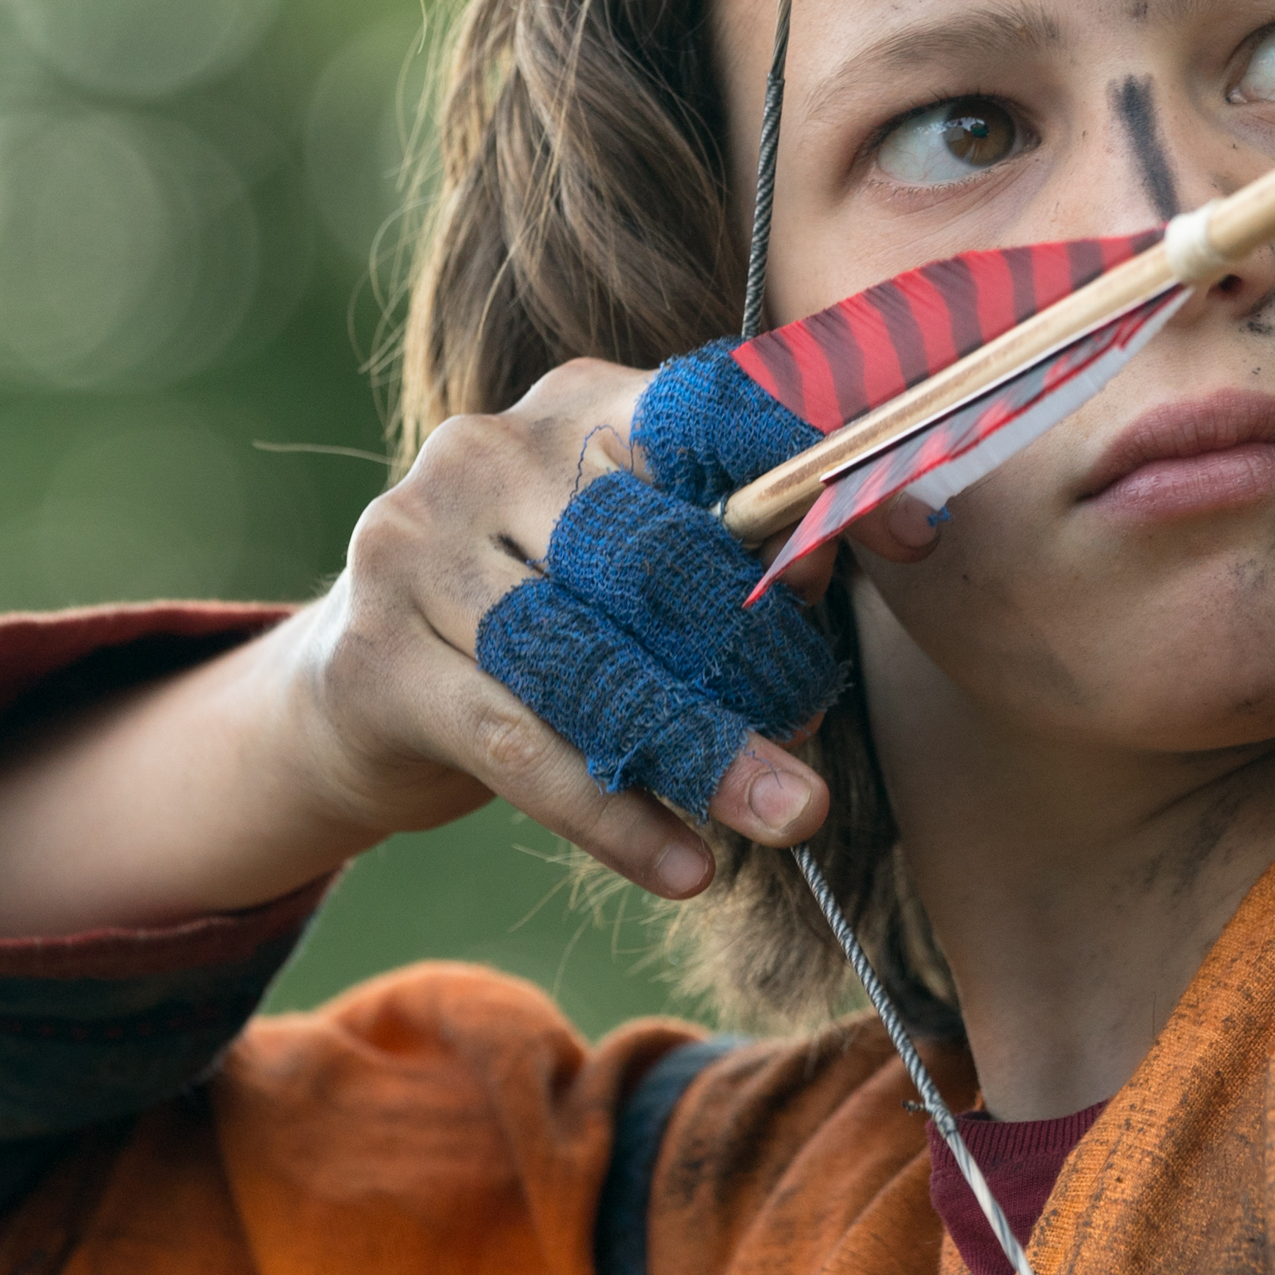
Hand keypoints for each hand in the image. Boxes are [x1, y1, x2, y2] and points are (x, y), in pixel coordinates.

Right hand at [284, 357, 839, 898]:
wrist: (360, 694)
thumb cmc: (545, 620)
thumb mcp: (638, 569)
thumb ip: (741, 557)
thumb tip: (838, 563)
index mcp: (575, 406)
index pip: (705, 410)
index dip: (814, 466)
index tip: (914, 539)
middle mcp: (484, 453)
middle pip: (652, 556)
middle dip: (756, 652)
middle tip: (823, 733)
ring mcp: (414, 551)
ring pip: (589, 662)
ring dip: (702, 751)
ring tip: (792, 817)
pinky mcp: (376, 660)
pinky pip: (520, 747)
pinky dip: (614, 817)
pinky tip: (686, 868)